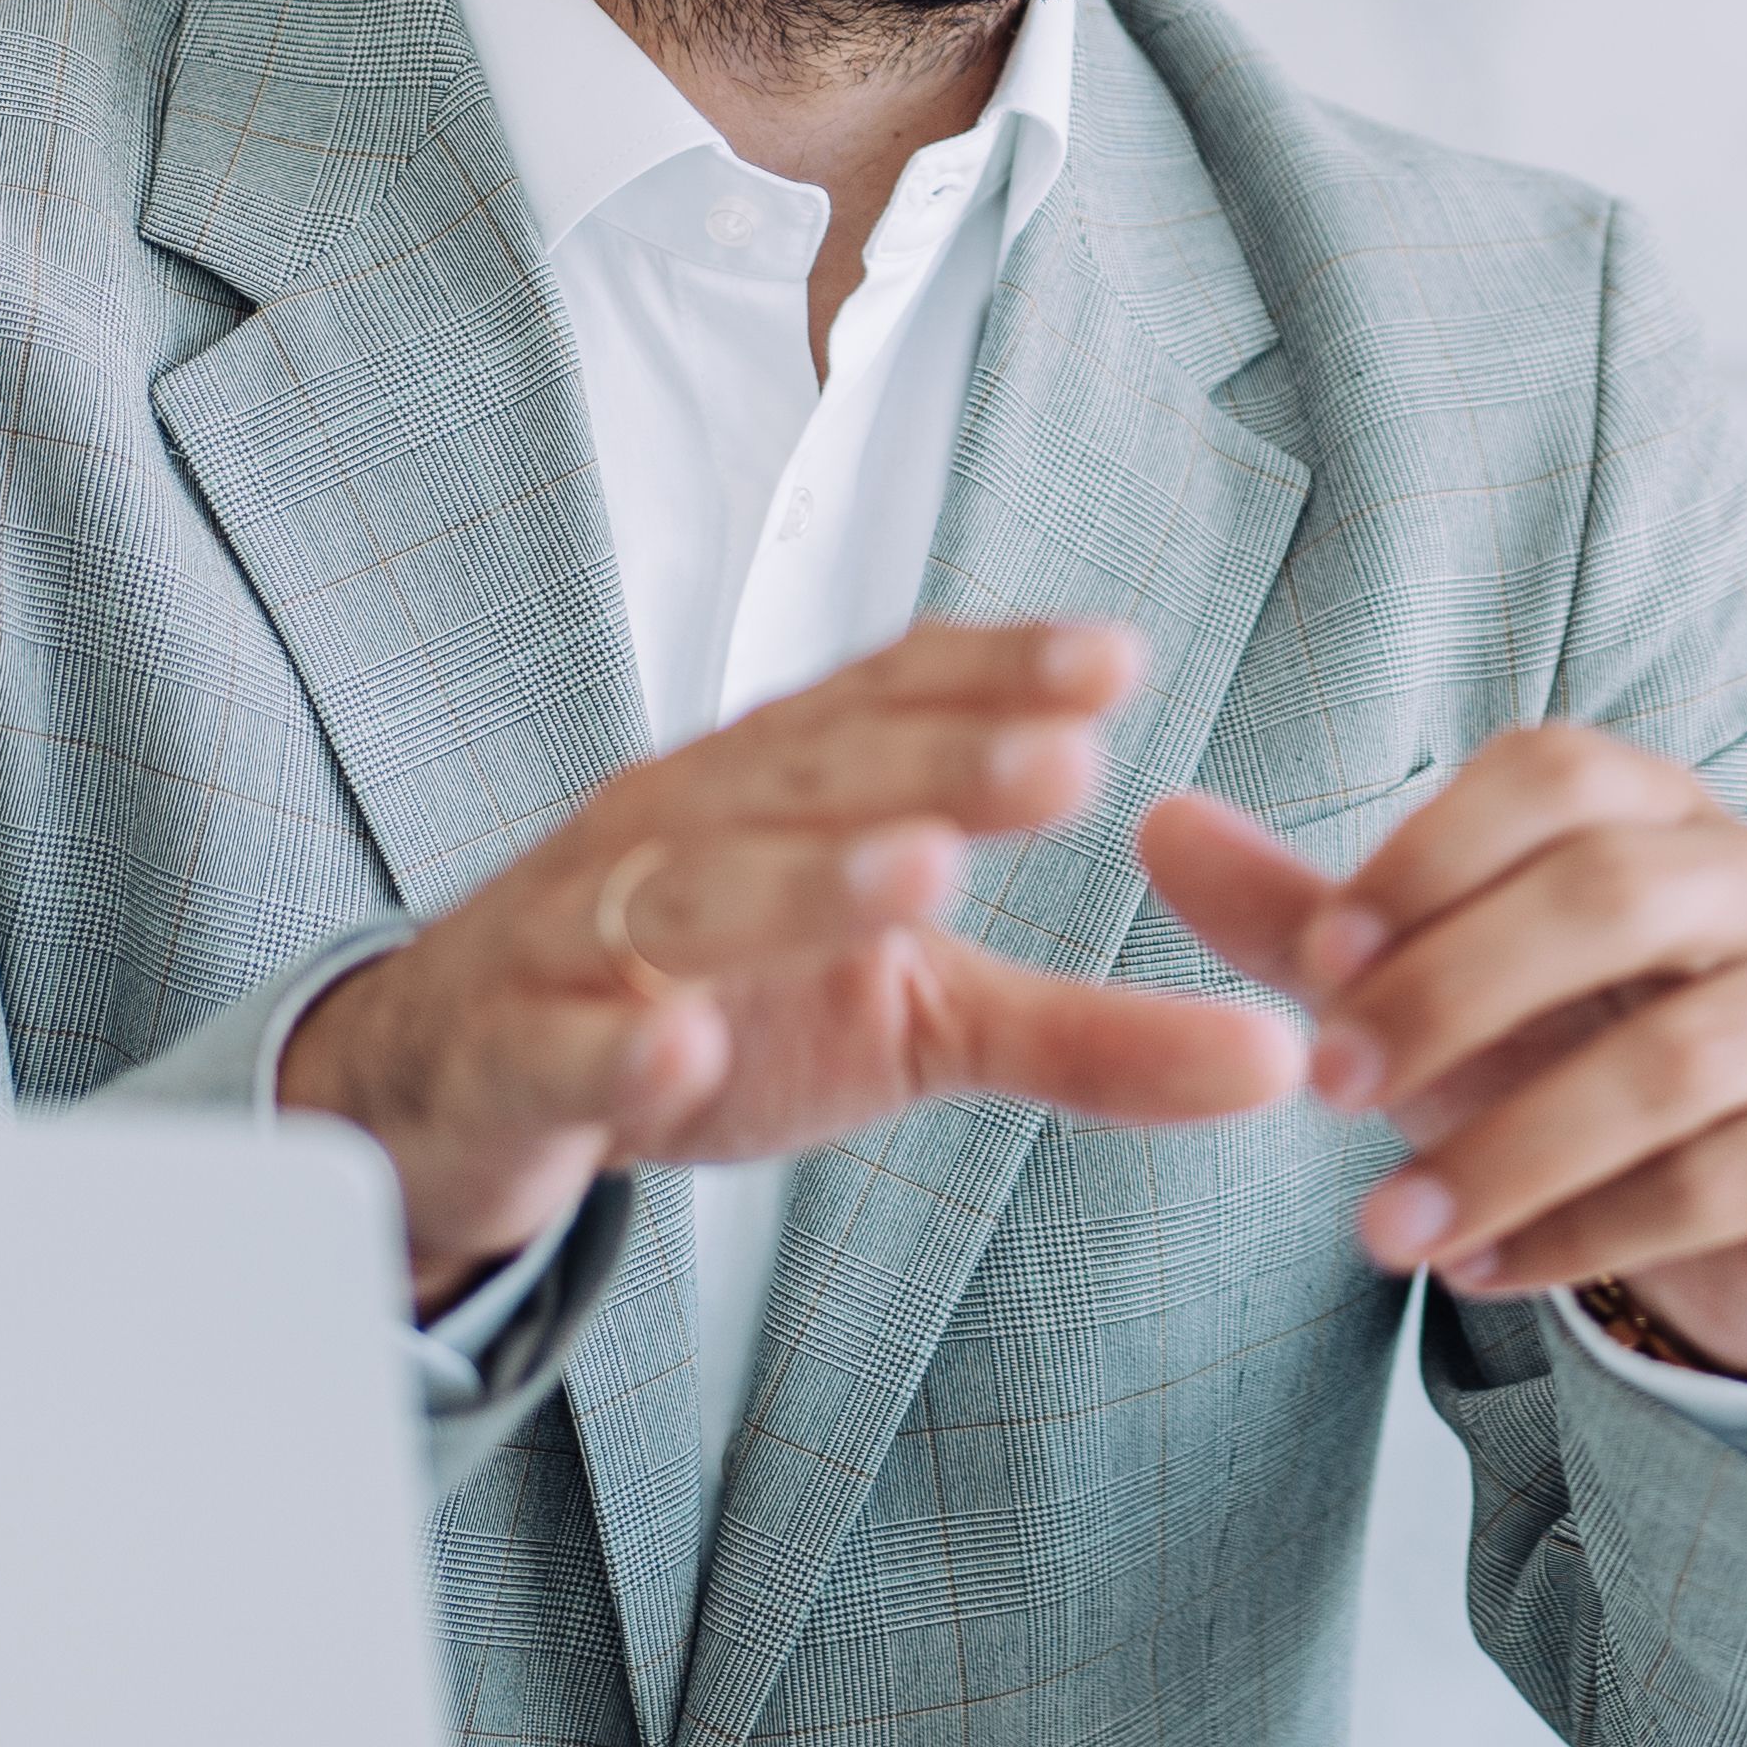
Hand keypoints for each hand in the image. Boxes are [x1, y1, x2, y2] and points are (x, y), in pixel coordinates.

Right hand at [276, 619, 1304, 1306]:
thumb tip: (1283, 1058)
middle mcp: (686, 829)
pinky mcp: (514, 1055)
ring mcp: (586, 938)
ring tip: (923, 874)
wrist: (463, 1086)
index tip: (1116, 660)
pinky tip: (680, 1044)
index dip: (994, 676)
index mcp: (784, 790)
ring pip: (695, 897)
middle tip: (1065, 756)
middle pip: (815, 781)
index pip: (892, 702)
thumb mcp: (917, 1020)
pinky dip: (617, 1045)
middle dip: (939, 763)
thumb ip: (1089, 1035)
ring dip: (807, 882)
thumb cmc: (705, 1009)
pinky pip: (563, 1045)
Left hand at [1138, 726, 1746, 1375]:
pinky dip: (1586, 1233)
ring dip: (1507, 1150)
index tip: (1319, 961)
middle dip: (1451, 993)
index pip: (1558, 774)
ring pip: (1674, 1062)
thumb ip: (1313, 921)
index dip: (1432, 854)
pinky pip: (1727, 1180)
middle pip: (1614, 896)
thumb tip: (1159, 822)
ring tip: (1382, 1232)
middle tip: (1326, 1094)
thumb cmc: (1575, 1062)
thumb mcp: (1439, 995)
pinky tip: (1480, 1275)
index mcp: (1663, 815)